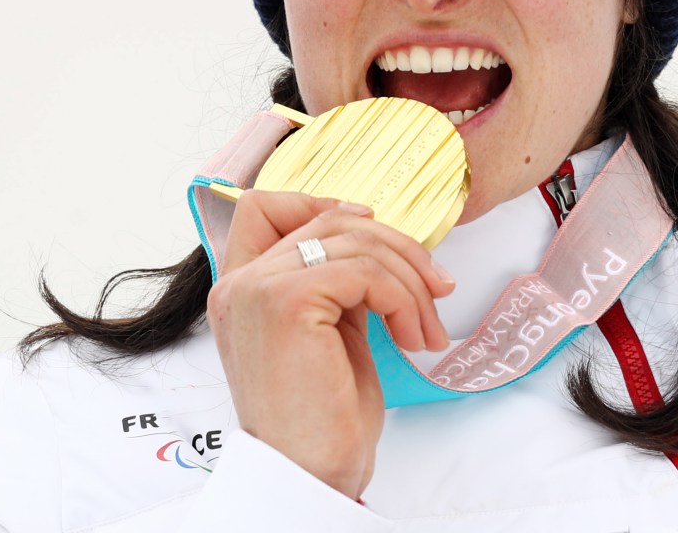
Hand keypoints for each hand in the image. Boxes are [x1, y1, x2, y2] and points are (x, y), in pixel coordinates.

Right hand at [206, 189, 454, 497]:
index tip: (372, 224)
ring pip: (357, 241)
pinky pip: (365, 271)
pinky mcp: (286, 301)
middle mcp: (240, 282)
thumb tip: (377, 232)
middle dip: (396, 246)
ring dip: (410, 280)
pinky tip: (411, 336)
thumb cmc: (324, 415)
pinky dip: (403, 298)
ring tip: (427, 327)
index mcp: (242, 287)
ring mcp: (258, 289)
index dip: (319, 200)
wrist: (311, 476)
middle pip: (330, 217)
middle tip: (437, 287)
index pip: (263, 207)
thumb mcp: (328, 328)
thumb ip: (333, 278)